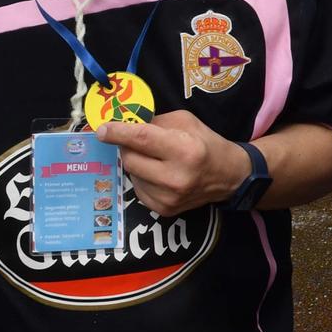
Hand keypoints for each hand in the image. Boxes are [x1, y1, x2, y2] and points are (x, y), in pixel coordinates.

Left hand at [98, 110, 250, 217]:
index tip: (102, 130)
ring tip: (154, 159)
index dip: (118, 133)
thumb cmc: (206, 143)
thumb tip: (124, 123)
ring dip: (136, 163)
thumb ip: (154, 122)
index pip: (142, 139)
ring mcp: (169, 197)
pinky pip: (137, 189)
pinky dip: (142, 178)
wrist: (229, 176)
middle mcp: (176, 177)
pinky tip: (157, 174)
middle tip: (133, 141)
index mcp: (184, 150)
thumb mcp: (185, 122)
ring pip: (131, 174)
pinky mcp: (164, 210)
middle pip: (130, 158)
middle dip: (127, 147)